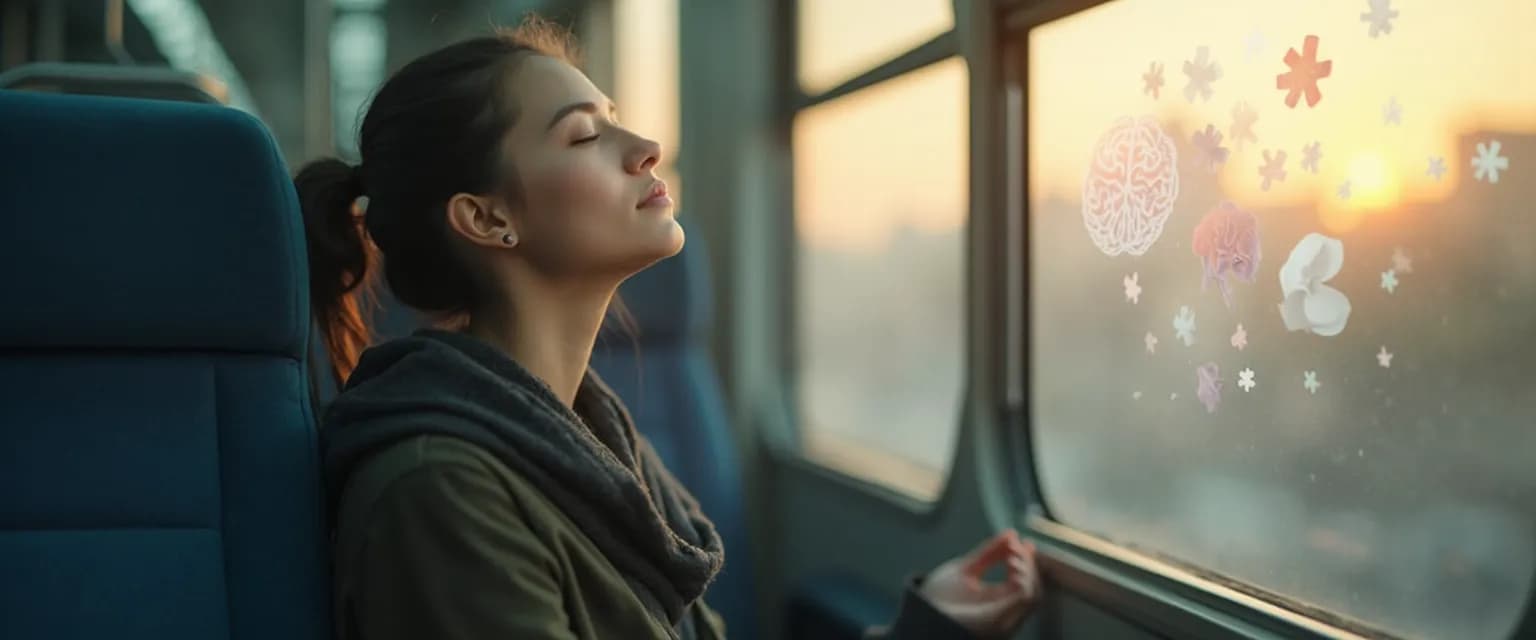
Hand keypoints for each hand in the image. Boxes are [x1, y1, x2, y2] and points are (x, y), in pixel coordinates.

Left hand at [918, 528, 1040, 638]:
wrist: (918, 615)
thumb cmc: (939, 597)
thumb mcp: (966, 569)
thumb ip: (988, 554)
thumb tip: (1011, 534)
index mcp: (999, 603)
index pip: (1025, 583)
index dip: (1027, 560)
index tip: (1020, 540)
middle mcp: (1006, 615)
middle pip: (1034, 587)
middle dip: (1028, 562)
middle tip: (1015, 544)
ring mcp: (1005, 621)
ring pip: (1034, 594)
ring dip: (1028, 570)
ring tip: (1011, 555)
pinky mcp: (998, 622)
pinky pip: (1025, 601)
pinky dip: (1024, 580)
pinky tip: (1011, 565)